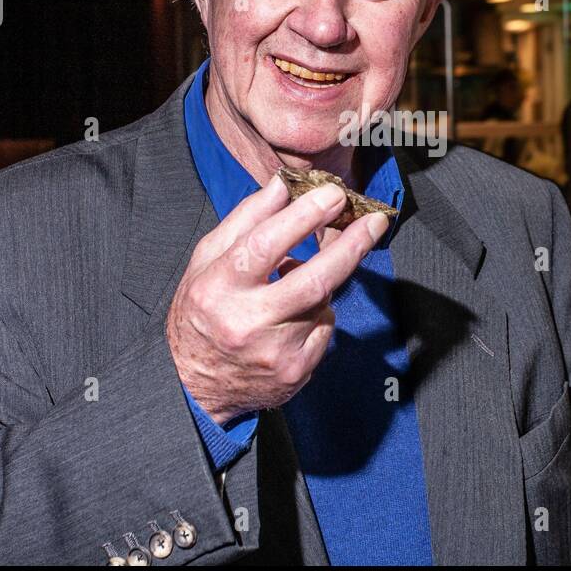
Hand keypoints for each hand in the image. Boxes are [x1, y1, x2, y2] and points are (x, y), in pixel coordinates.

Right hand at [166, 175, 388, 423]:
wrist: (195, 385)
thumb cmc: (202, 312)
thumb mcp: (207, 261)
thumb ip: (245, 220)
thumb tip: (283, 185)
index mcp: (218, 287)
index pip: (265, 245)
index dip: (303, 216)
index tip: (333, 193)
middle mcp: (247, 322)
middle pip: (312, 280)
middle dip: (350, 246)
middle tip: (375, 220)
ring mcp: (275, 352)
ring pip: (322, 302)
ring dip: (322, 282)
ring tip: (295, 281)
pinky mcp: (296, 371)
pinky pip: (325, 328)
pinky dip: (318, 312)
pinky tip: (294, 317)